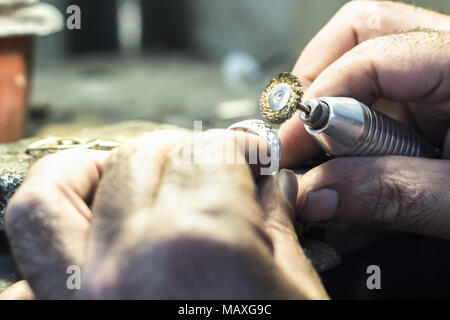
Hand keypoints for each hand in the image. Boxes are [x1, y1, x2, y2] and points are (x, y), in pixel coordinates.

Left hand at [4, 130, 327, 298]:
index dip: (236, 147)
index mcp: (199, 248)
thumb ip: (275, 227)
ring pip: (49, 196)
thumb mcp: (297, 298)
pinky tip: (91, 243)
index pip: (210, 152)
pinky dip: (51, 247)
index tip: (248, 156)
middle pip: (140, 158)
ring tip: (126, 174)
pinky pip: (23, 278)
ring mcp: (76, 303)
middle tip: (206, 166)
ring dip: (91, 171)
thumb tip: (269, 185)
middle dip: (181, 151)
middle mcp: (125, 266)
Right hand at [279, 1, 449, 238]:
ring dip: (332, 100)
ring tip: (324, 143)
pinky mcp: (429, 96)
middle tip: (301, 127)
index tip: (291, 142)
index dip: (322, 96)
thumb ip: (392, 194)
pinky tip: (349, 150)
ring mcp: (438, 74)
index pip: (375, 52)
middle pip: (364, 29)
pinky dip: (348, 119)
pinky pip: (374, 90)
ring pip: (363, 56)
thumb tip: (317, 194)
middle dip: (318, 76)